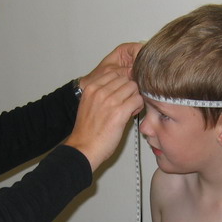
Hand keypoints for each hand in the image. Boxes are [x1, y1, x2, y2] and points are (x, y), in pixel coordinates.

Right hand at [65, 43, 143, 170]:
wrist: (84, 148)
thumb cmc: (87, 131)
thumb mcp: (88, 104)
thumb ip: (101, 93)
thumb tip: (119, 88)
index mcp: (91, 87)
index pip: (114, 73)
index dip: (120, 84)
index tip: (120, 95)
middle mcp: (100, 91)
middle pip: (125, 79)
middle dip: (128, 90)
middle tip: (126, 103)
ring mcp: (110, 100)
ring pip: (133, 87)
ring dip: (134, 97)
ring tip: (129, 109)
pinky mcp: (120, 112)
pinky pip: (138, 100)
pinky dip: (138, 107)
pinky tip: (131, 114)